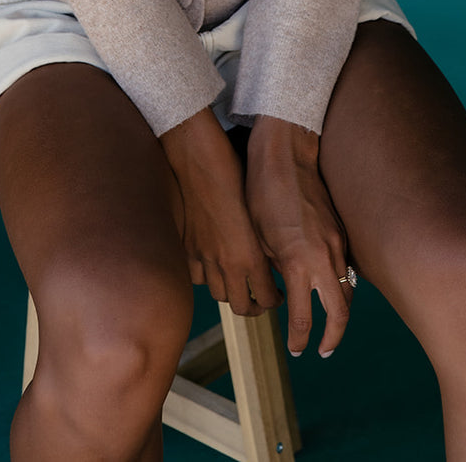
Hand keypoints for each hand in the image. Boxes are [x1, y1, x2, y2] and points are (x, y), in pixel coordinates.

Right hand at [160, 109, 281, 315]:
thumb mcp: (259, 212)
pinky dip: (205, 277)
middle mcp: (227, 263)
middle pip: (241, 306)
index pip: (266, 298)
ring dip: (229, 292)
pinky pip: (196, 277)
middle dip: (253, 306)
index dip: (274, 301)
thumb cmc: (235, 175)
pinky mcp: (186, 248)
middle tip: (259, 298)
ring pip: (218, 294)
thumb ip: (264, 243)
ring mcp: (203, 257)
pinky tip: (212, 267)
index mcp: (250, 255)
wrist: (199, 159)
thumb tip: (272, 260)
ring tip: (237, 284)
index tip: (278, 295)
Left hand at [246, 116, 352, 357]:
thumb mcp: (258, 238)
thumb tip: (283, 286)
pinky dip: (340, 284)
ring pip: (347, 290)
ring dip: (340, 312)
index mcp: (296, 264)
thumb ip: (275, 268)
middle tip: (323, 350)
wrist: (286, 154)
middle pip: (340, 313)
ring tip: (329, 326)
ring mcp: (336, 243)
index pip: (302, 318)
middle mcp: (322, 258)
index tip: (296, 349)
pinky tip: (328, 289)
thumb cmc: (262, 192)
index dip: (300, 339)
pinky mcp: (340, 231)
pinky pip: (345, 267)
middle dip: (333, 337)